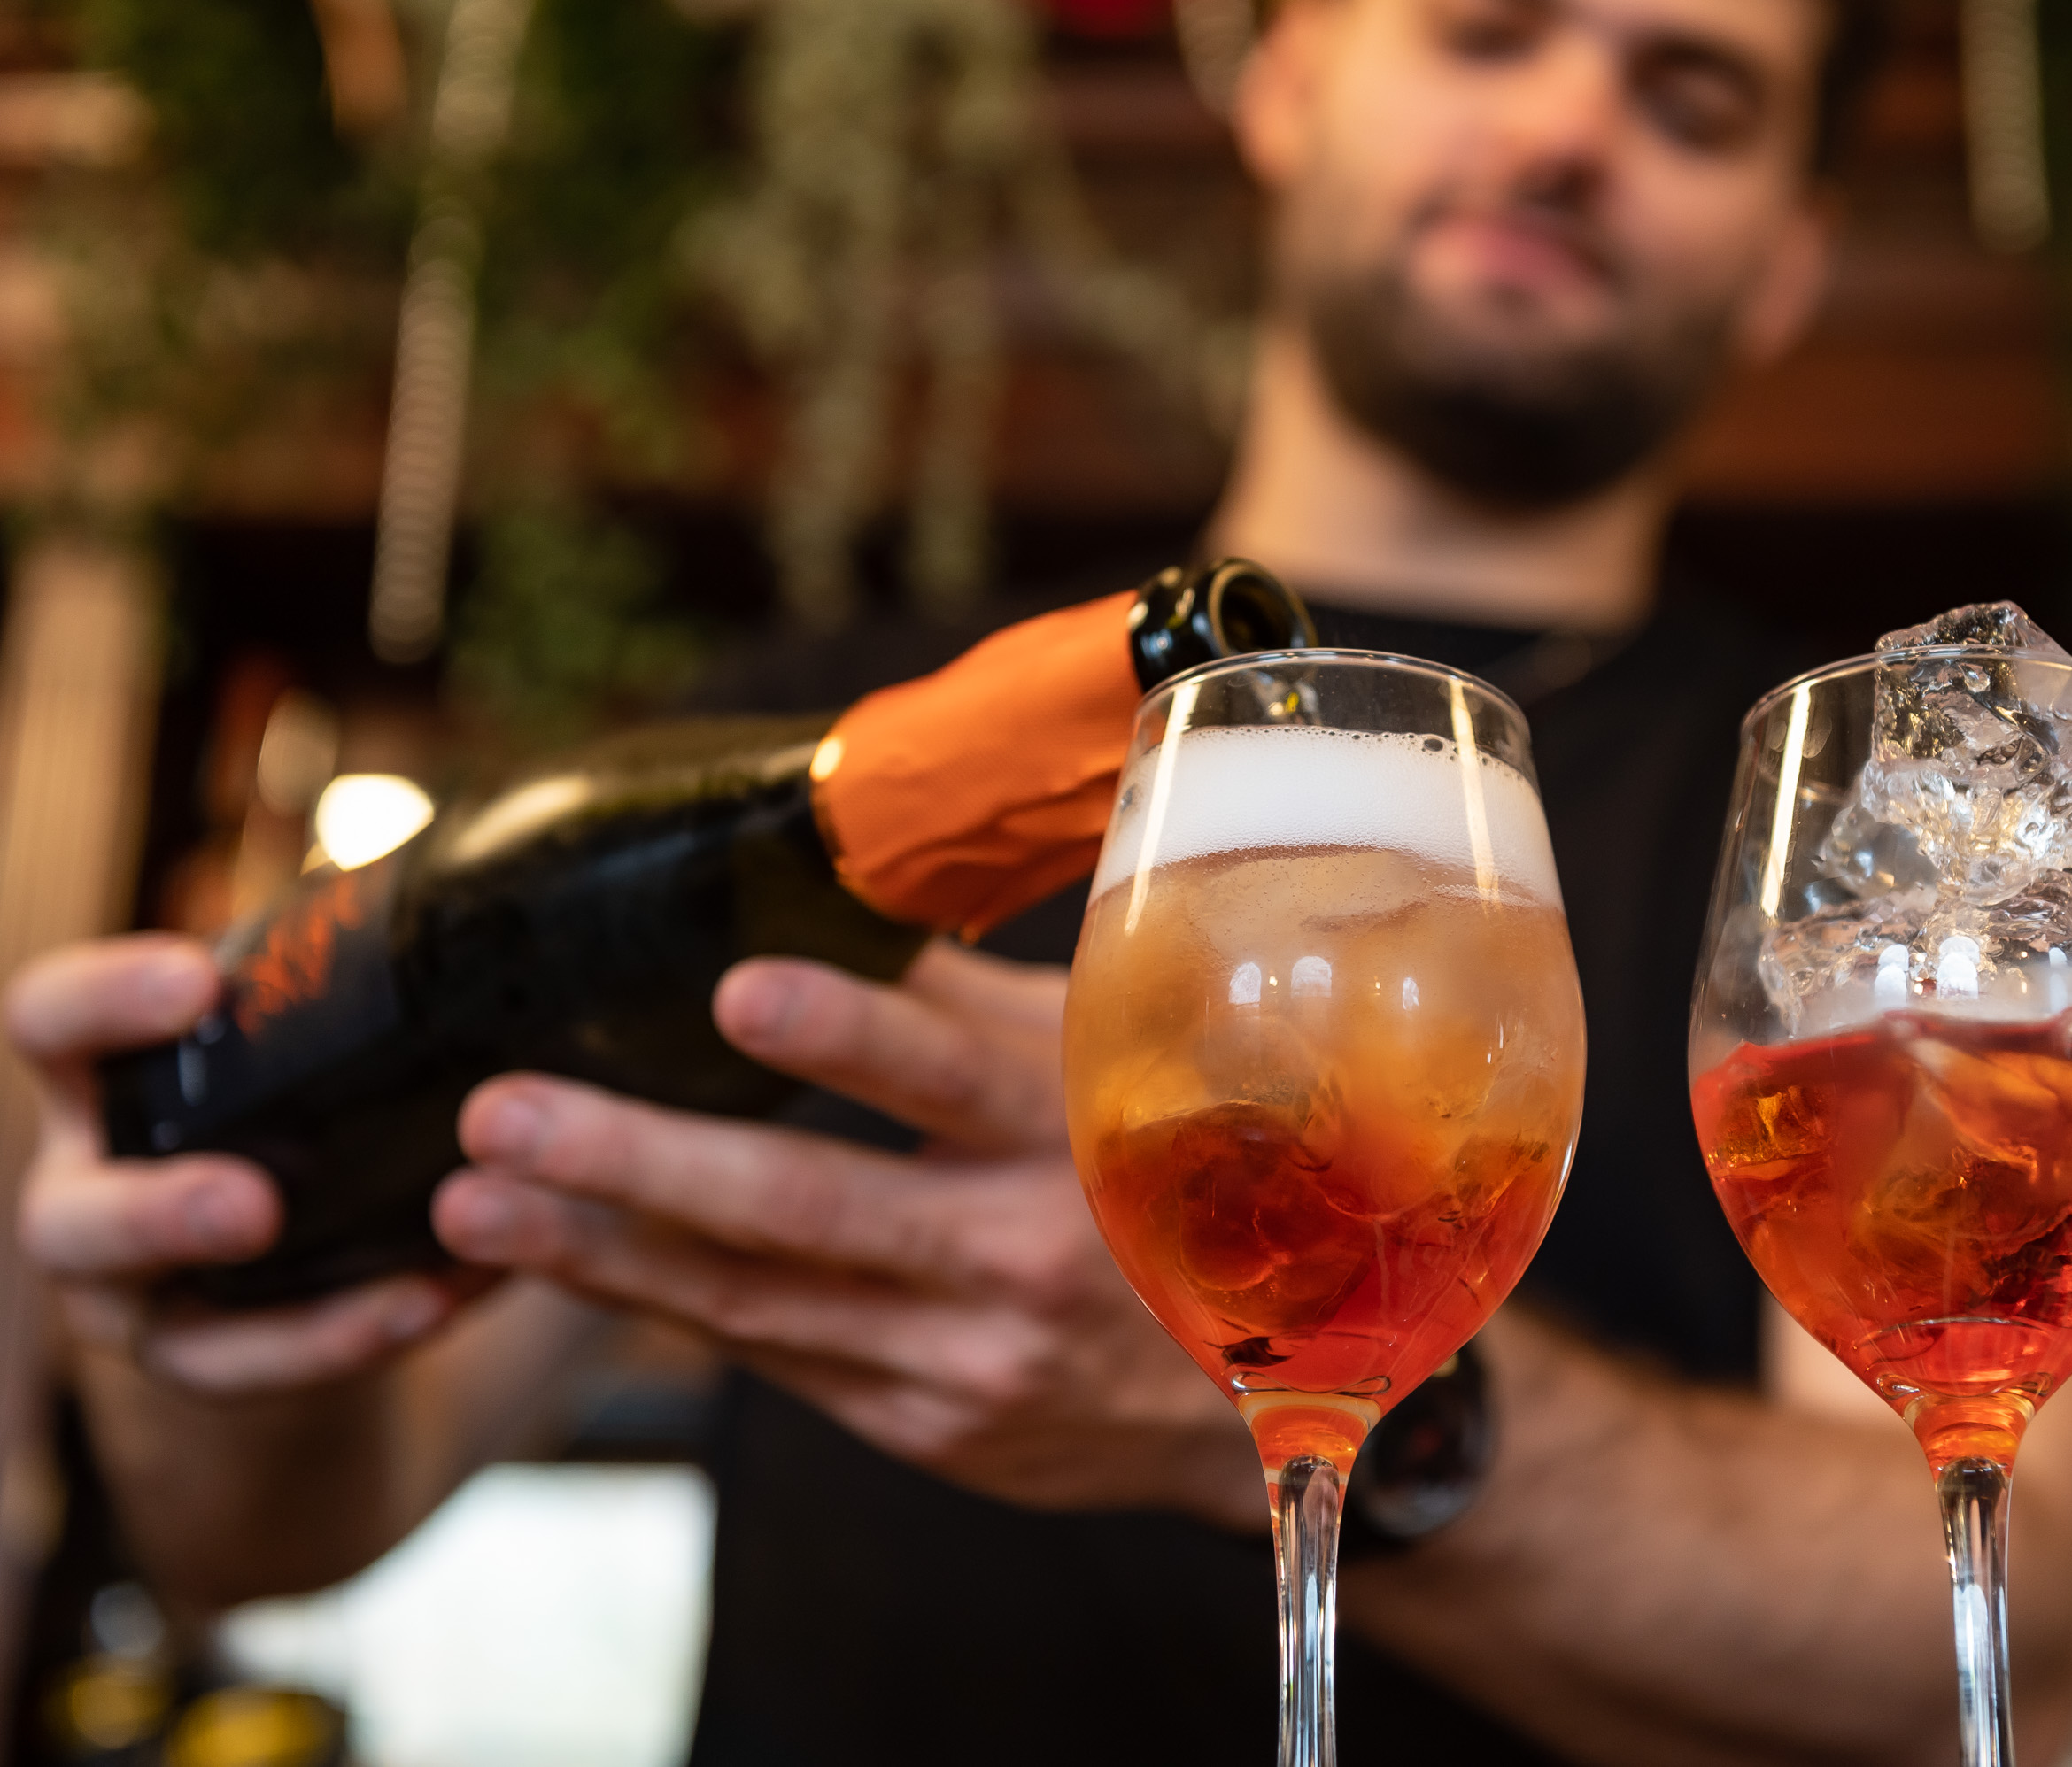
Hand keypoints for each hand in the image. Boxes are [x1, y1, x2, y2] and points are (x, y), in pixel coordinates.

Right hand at [8, 935, 474, 1392]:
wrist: (288, 1226)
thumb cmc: (282, 1084)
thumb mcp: (282, 1032)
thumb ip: (330, 981)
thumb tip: (472, 885)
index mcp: (98, 1081)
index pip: (51, 1024)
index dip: (104, 1000)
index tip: (198, 981)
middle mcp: (86, 1188)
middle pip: (73, 1217)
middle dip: (158, 1215)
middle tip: (253, 1206)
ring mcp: (127, 1290)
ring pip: (159, 1323)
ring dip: (281, 1320)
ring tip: (406, 1295)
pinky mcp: (197, 1356)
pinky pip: (261, 1371)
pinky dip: (352, 1344)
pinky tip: (442, 1306)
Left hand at [436, 942, 1266, 1528]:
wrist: (1279, 1387)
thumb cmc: (1179, 1179)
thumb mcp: (1118, 1073)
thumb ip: (976, 1008)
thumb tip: (836, 901)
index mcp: (1079, 1138)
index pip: (952, 1077)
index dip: (847, 1037)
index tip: (733, 991)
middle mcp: (1021, 1257)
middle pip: (810, 1210)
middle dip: (638, 1163)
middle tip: (501, 1115)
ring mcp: (967, 1359)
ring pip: (759, 1302)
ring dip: (603, 1254)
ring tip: (475, 1207)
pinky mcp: (928, 1424)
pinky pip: (778, 1357)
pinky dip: (668, 1310)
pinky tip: (573, 1266)